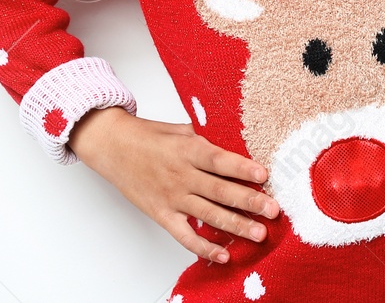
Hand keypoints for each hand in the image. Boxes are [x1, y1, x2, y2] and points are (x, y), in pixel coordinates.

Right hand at [69, 106, 279, 263]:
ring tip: (259, 233)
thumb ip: (204, 140)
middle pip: (220, 190)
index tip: (264, 175)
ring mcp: (172, 197)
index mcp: (187, 150)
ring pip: (208, 215)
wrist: (112, 146)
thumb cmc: (146, 136)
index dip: (242, 168)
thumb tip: (233, 145)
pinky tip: (223, 255)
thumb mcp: (179, 129)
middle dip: (249, 201)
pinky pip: (185, 235)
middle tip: (273, 210)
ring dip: (236, 226)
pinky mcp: (162, 214)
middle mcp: (181, 175)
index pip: (219, 160)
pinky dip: (204, 247)